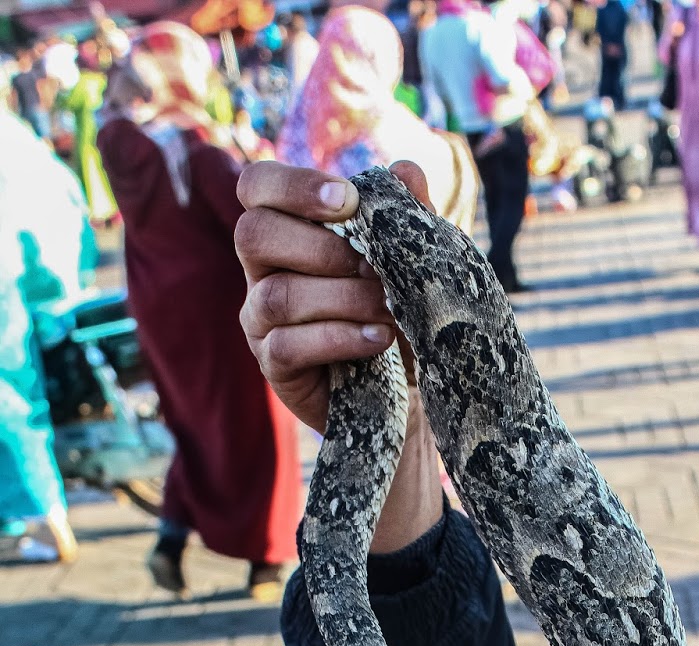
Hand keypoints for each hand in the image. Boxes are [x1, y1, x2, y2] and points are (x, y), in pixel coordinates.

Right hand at [236, 159, 443, 552]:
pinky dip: (339, 338)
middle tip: (373, 267)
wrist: (415, 391)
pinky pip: (288, 344)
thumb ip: (408, 217)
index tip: (347, 200)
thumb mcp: (415, 262)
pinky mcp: (275, 366)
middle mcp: (263, 271)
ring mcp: (261, 321)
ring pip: (276, 295)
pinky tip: (379, 340)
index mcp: (289, 230)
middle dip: (320, 247)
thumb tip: (405, 170)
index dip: (293, 185)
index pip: (257, 187)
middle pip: (252, 234)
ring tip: (389, 309)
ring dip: (341, 297)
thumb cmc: (406, 313)